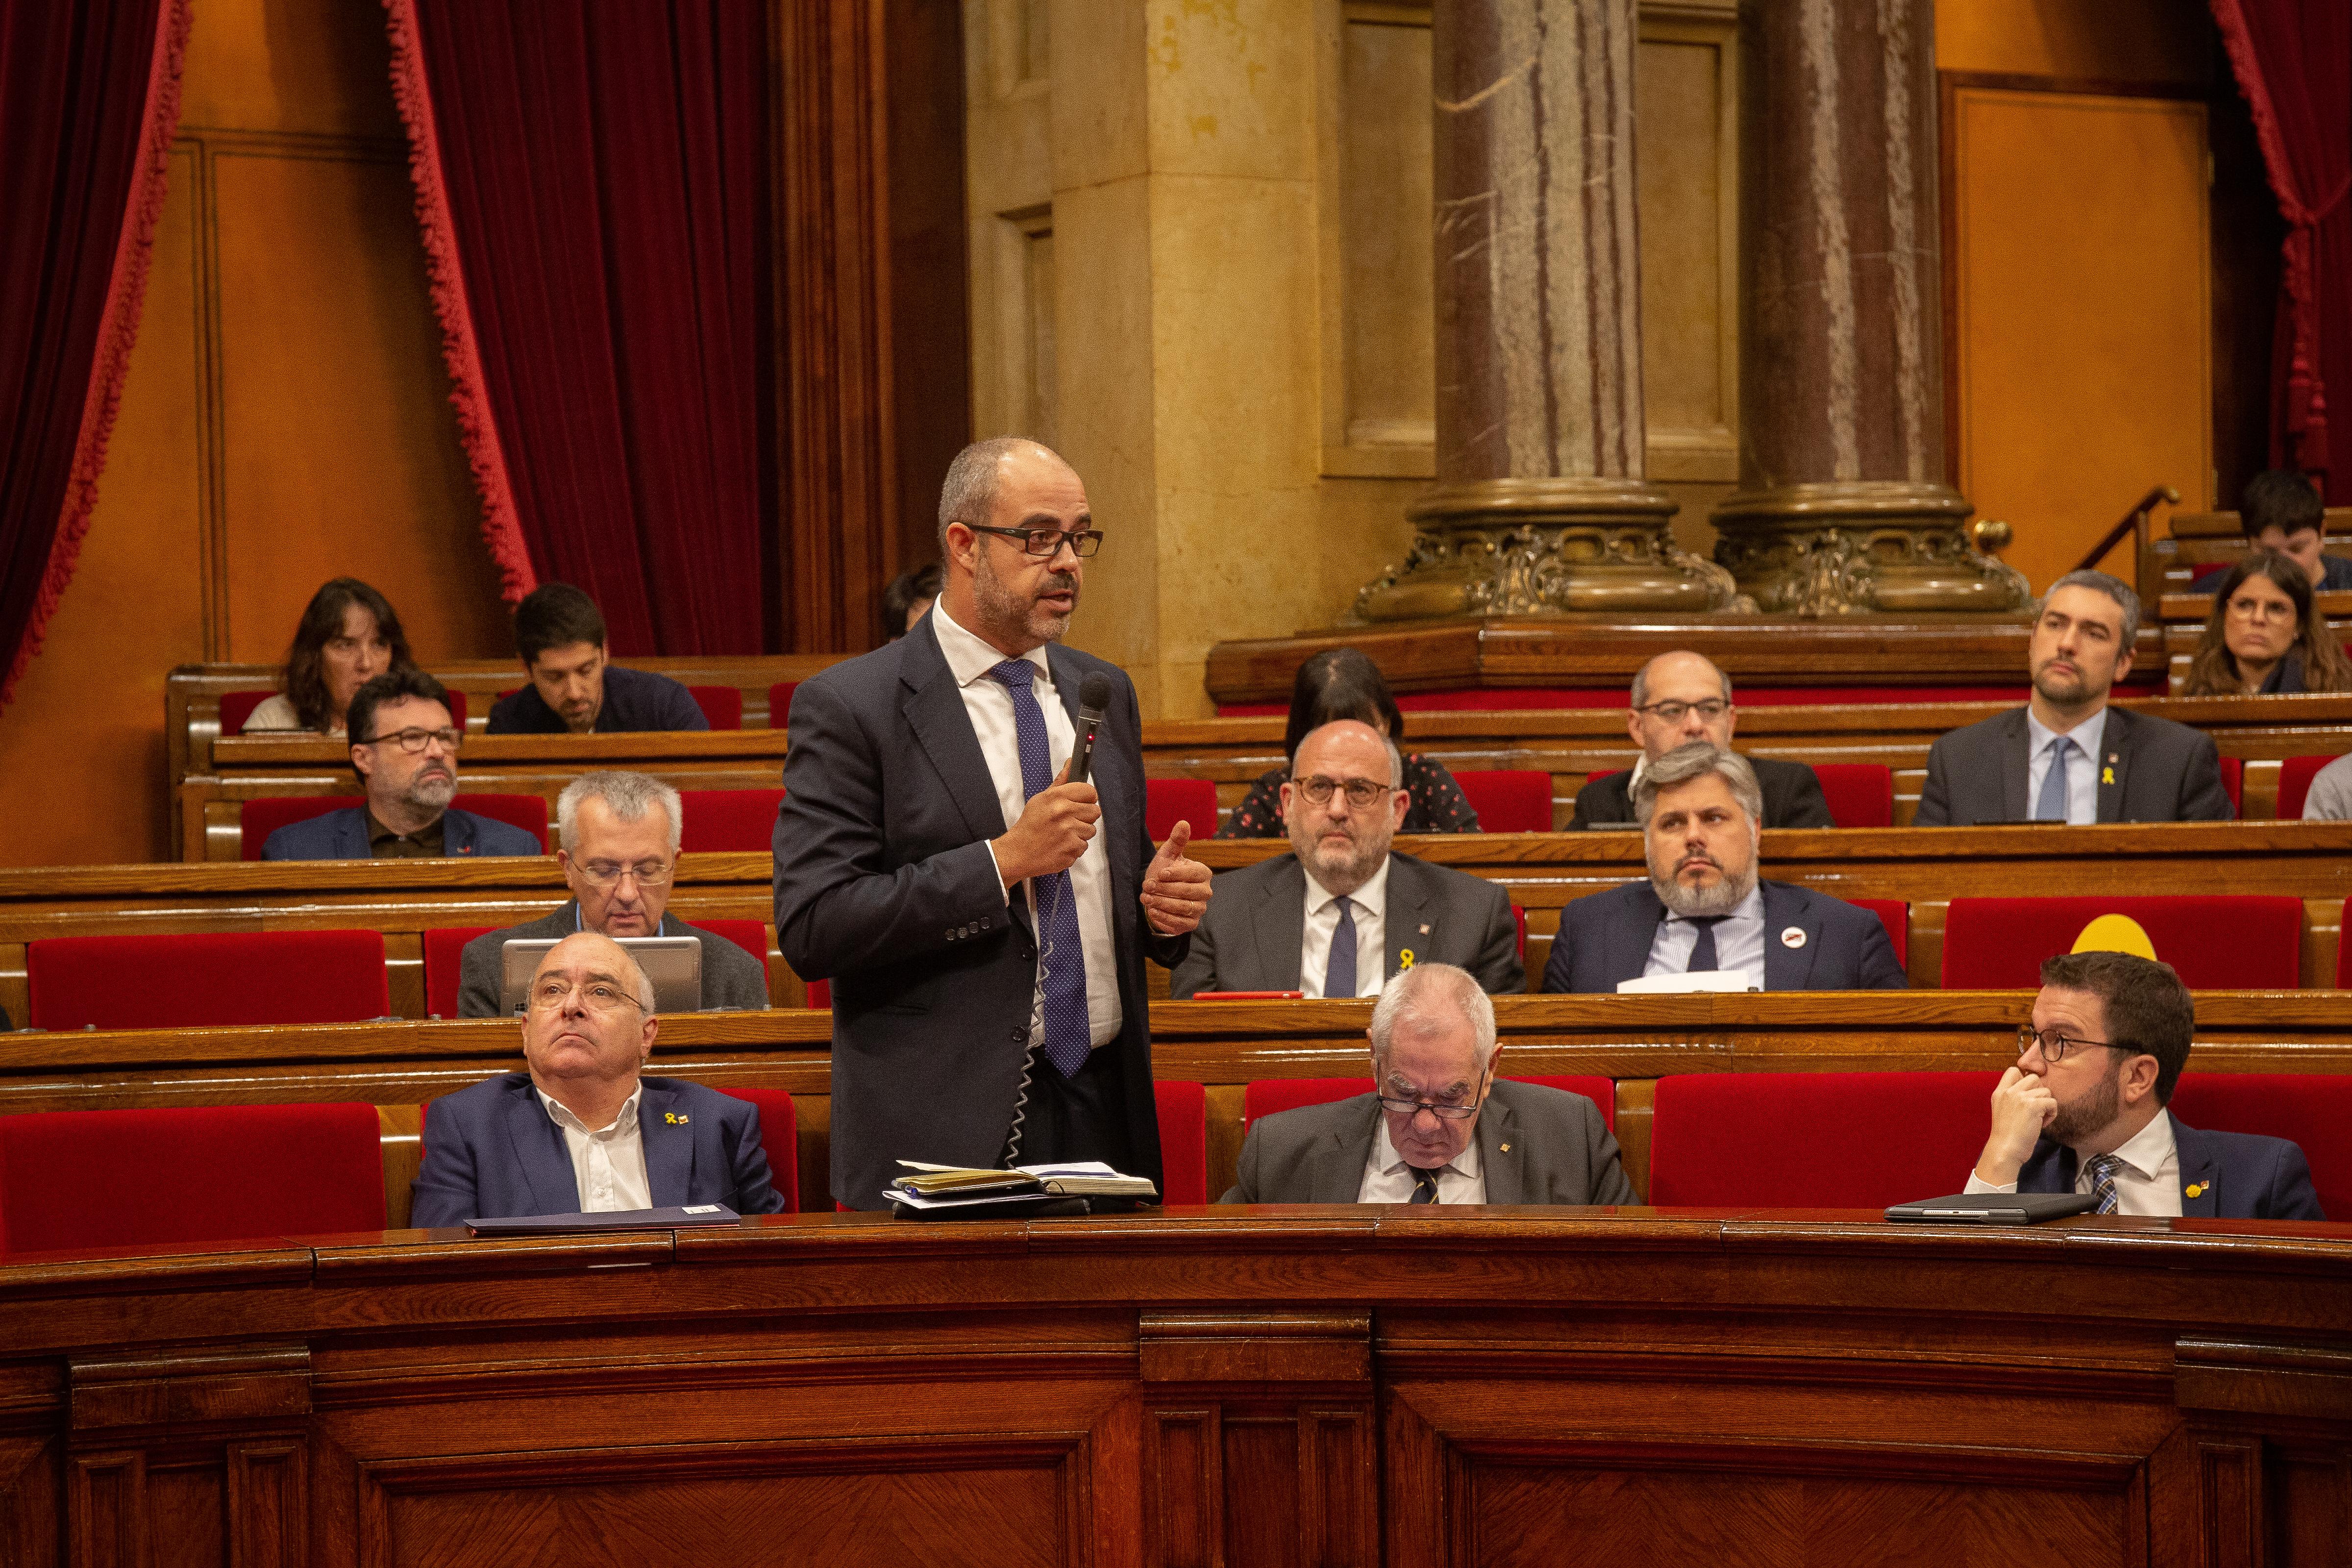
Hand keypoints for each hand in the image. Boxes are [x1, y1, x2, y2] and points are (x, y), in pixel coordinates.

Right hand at [992, 760, 1098, 886]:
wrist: (1018, 852)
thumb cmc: (1030, 825)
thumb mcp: (1041, 799)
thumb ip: (1060, 782)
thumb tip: (1070, 763)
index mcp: (1057, 797)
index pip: (1089, 791)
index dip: (1088, 797)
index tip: (1082, 802)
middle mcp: (1064, 813)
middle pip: (1095, 811)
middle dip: (1085, 817)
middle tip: (1070, 820)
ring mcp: (1069, 832)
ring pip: (1091, 830)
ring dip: (1079, 833)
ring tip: (1062, 834)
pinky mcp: (1071, 849)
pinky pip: (1084, 846)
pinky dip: (1074, 847)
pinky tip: (1061, 845)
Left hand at [1140, 820, 1211, 934]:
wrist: (1158, 894)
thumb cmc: (1165, 872)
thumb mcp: (1168, 855)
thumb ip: (1177, 841)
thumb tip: (1183, 822)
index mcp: (1203, 873)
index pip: (1194, 874)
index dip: (1176, 874)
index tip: (1160, 873)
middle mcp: (1205, 892)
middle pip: (1187, 892)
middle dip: (1165, 889)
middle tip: (1147, 886)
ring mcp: (1199, 909)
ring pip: (1183, 909)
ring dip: (1162, 903)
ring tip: (1146, 898)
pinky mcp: (1191, 924)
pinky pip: (1180, 924)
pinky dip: (1164, 918)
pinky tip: (1151, 911)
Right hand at [1973, 1065, 2057, 1185]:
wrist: (2005, 1150)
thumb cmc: (2006, 1136)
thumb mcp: (2002, 1110)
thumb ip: (2012, 1098)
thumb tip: (2032, 1092)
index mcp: (1999, 1092)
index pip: (2014, 1070)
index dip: (2024, 1080)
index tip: (2027, 1095)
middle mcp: (2009, 1091)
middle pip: (2034, 1078)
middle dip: (2039, 1092)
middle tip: (2035, 1108)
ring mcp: (2021, 1097)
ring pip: (2046, 1091)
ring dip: (2046, 1105)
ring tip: (2039, 1119)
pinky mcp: (2034, 1105)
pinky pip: (2053, 1102)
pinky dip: (2052, 1114)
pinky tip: (2042, 1123)